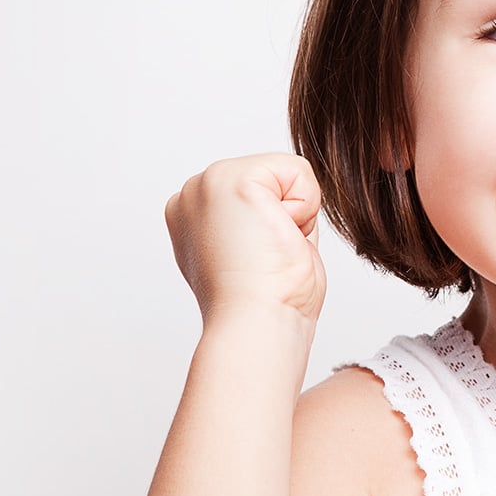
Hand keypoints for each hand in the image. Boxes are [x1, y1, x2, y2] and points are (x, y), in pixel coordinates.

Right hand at [164, 153, 326, 326]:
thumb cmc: (265, 304)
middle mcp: (191, 196)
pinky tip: (277, 236)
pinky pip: (298, 171)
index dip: (277, 226)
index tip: (258, 260)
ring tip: (270, 248)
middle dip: (286, 216)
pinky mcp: (231, 178)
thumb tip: (280, 210)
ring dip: (294, 214)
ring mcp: (205, 183)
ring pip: (285, 173)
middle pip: (273, 178)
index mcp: (192, 217)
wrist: (257, 324)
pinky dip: (304, 207)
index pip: (260, 194)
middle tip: (266, 256)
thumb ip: (260, 220)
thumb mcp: (256, 251)